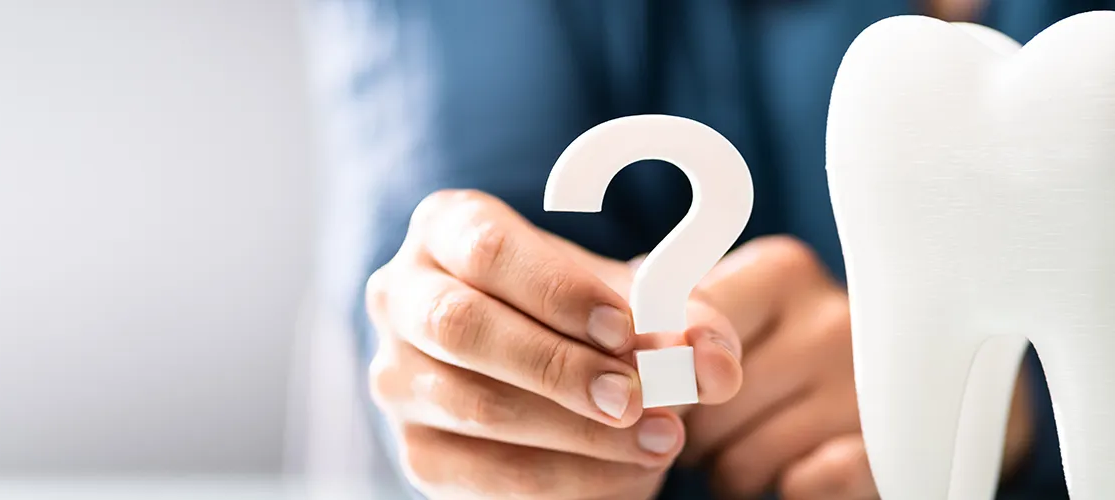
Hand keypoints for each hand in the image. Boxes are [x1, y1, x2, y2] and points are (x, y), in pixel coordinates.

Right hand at [364, 190, 744, 498]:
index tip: (627, 330)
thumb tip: (717, 364)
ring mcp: (398, 378)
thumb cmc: (587, 318)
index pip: (488, 249)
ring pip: (476, 407)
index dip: (558, 292)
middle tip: (639, 397)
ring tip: (660, 439)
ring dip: (577, 431)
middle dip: (559, 367)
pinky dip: (567, 480)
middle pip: (464, 327)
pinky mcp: (417, 451)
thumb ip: (684, 321)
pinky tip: (629, 473)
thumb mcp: (635, 300)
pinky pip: (485, 476)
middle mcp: (402, 297)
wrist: (547, 372)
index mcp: (446, 230)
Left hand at [677, 236, 1036, 498]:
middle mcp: (832, 319)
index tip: (658, 390)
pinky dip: (785, 488)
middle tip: (726, 419)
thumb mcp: (743, 306)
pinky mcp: (887, 450)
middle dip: (697, 430)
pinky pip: (798, 489)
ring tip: (762, 440)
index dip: (658, 379)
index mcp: (782, 272)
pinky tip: (800, 464)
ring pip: (737, 463)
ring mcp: (867, 387)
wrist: (921, 380)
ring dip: (733, 468)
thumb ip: (676, 313)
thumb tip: (617, 345)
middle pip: (702, 411)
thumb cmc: (797, 340)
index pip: (677, 337)